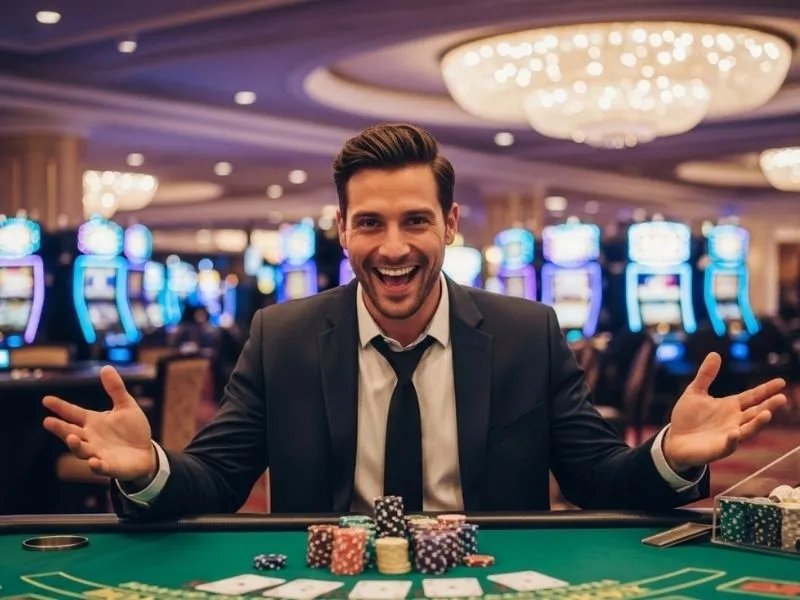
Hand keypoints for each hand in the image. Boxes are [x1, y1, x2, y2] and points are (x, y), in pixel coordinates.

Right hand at [43, 366, 156, 486]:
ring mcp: (97, 453)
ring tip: (72, 437)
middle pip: (71, 432)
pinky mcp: (108, 466)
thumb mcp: (126, 406)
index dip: (60, 407)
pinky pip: (100, 467)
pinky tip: (94, 461)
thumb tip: (106, 367)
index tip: (46, 400)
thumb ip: (116, 389)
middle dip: (60, 428)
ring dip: (75, 445)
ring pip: (81, 450)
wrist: (145, 453)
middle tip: (48, 421)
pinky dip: (96, 465)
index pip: (73, 413)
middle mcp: (90, 438)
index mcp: (93, 421)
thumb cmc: (132, 429)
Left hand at [663, 352, 786, 472]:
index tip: (781, 382)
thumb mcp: (695, 392)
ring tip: (767, 413)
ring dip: (758, 423)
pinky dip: (733, 440)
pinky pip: (729, 445)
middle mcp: (734, 421)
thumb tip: (715, 354)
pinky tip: (735, 433)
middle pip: (756, 413)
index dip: (766, 390)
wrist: (673, 440)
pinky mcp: (719, 449)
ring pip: (748, 430)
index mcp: (730, 406)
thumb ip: (705, 375)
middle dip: (769, 406)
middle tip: (782, 398)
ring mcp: (729, 436)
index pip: (752, 397)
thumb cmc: (687, 417)